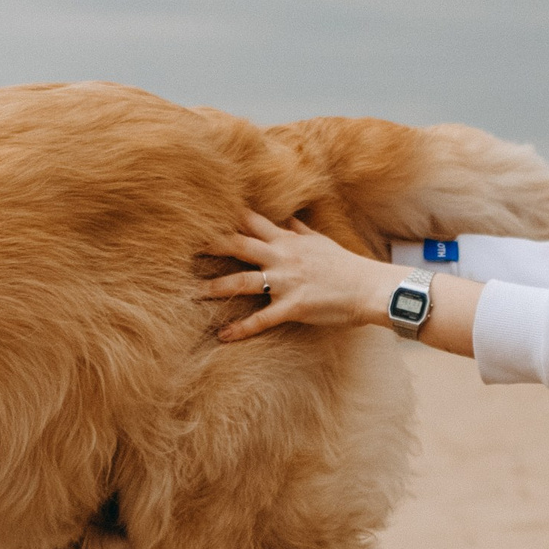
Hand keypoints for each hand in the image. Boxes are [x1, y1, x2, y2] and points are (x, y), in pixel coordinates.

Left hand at [197, 212, 400, 341]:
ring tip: (190, 293)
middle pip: (237, 244)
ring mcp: (286, 282)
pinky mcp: (293, 306)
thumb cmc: (344, 265)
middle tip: (179, 246)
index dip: (223, 215)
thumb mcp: (320, 241)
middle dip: (209, 243)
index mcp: (286, 240)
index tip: (198, 212)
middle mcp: (282, 256)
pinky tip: (223, 336)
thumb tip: (287, 216)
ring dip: (215, 288)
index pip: (250, 221)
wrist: (368, 287)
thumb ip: (298, 229)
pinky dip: (241, 328)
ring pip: (243, 281)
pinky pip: (262, 319)